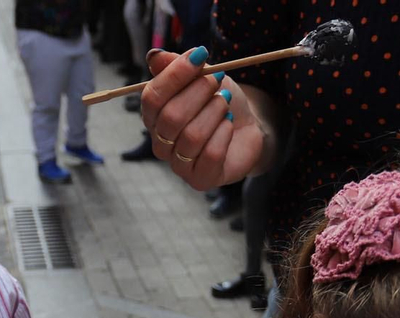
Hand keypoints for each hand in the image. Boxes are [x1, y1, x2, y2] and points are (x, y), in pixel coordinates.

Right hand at [140, 47, 268, 190]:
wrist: (247, 126)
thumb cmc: (218, 101)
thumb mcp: (201, 76)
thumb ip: (178, 66)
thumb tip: (155, 57)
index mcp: (154, 116)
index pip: (152, 97)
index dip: (176, 74)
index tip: (200, 55)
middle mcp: (161, 143)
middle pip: (171, 117)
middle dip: (199, 93)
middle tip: (218, 80)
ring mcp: (179, 165)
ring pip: (192, 136)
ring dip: (214, 112)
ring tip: (225, 103)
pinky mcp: (200, 179)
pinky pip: (210, 155)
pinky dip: (224, 134)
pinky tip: (229, 125)